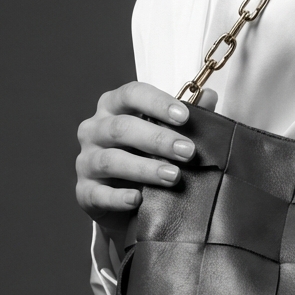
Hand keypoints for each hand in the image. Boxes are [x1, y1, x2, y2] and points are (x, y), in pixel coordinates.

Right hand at [75, 81, 216, 239]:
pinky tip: (138, 199)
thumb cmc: (144, 155)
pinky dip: (118, 197)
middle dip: (158, 139)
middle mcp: (94, 130)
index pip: (131, 94)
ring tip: (173, 176)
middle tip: (187, 151)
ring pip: (111, 160)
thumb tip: (209, 96)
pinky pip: (99, 194)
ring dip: (144, 168)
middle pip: (122, 128)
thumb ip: (184, 116)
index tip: (184, 117)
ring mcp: (86, 161)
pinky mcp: (85, 191)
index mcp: (113, 107)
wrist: (124, 199)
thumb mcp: (164, 133)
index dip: (157, 103)